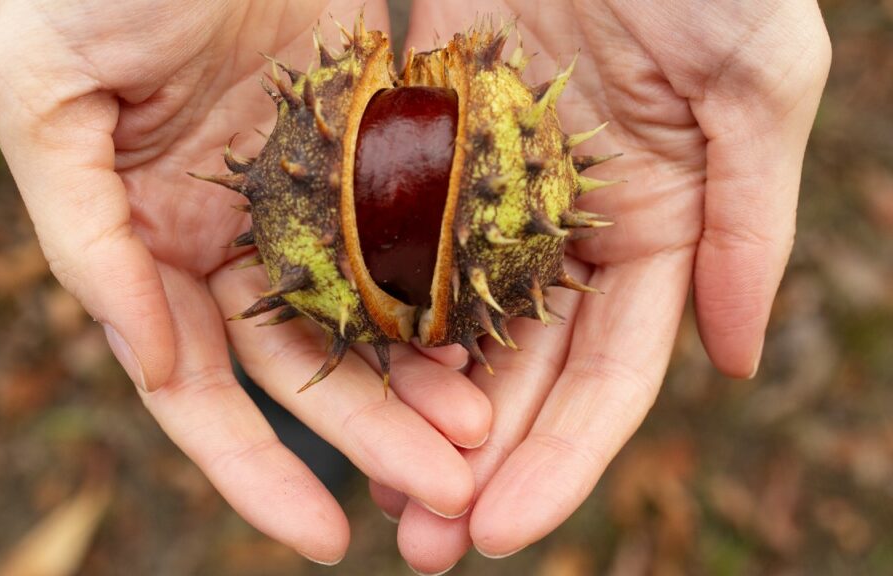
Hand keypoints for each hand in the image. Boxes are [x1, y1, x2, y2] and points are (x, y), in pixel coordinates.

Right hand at [0, 0, 491, 563]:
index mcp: (143, 237)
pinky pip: (410, 235)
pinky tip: (493, 337)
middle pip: (300, 365)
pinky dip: (446, 291)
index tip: (320, 540)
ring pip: (368, 313)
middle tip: (446, 491)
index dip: (251, 468)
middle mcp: (227, 234)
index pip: (196, 383)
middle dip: (369, 435)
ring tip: (483, 435)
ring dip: (420, 380)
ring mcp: (302, 196)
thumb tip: (142, 361)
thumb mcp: (42, 92)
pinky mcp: (366, 148)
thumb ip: (81, 231)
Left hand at [372, 1, 830, 571]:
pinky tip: (336, 378)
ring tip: (373, 493)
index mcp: (658, 231)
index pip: (609, 375)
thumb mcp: (754, 76)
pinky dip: (370, 315)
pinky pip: (390, 246)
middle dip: (475, 464)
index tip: (505, 529)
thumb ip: (750, 220)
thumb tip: (736, 362)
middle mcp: (569, 231)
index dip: (563, 460)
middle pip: (521, 374)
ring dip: (413, 414)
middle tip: (425, 546)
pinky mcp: (423, 152)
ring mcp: (490, 196)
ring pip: (449, 328)